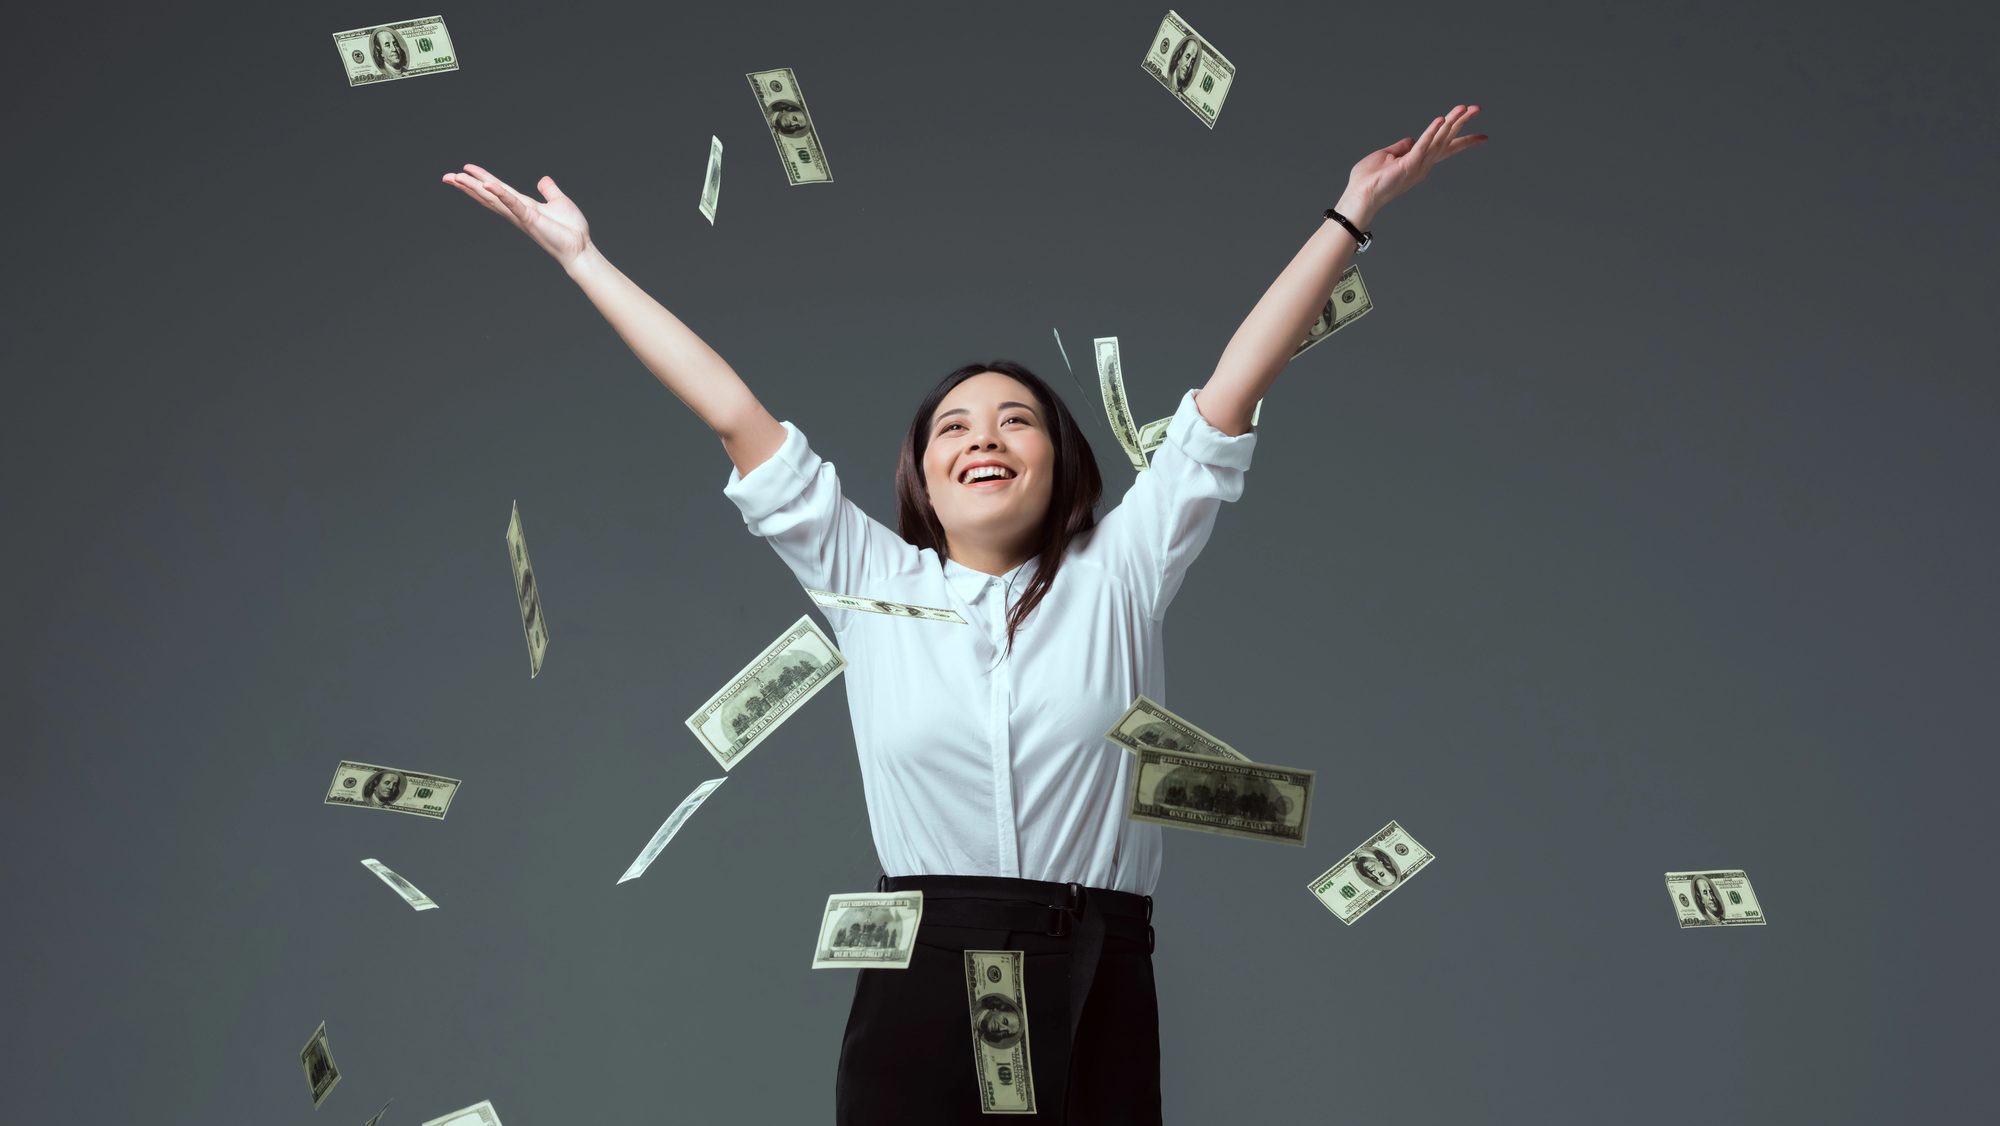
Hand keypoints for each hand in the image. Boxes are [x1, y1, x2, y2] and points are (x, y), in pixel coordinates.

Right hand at [442, 164, 590, 266]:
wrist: (580, 247)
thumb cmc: (570, 229)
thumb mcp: (558, 202)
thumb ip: (549, 190)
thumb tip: (543, 179)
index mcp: (522, 206)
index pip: (496, 189)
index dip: (480, 179)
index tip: (464, 170)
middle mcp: (517, 211)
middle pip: (487, 195)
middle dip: (467, 185)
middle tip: (447, 176)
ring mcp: (521, 215)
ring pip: (493, 198)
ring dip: (474, 187)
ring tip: (457, 177)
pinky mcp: (530, 219)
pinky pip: (513, 203)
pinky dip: (501, 194)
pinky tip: (488, 184)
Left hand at [1342, 104, 1487, 219]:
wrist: (1359, 196)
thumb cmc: (1368, 180)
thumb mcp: (1386, 156)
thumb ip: (1401, 148)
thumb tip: (1410, 140)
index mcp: (1419, 161)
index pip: (1445, 147)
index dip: (1462, 139)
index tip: (1482, 136)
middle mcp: (1422, 164)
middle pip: (1446, 140)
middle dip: (1462, 123)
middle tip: (1477, 108)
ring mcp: (1416, 165)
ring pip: (1438, 140)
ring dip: (1451, 122)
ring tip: (1464, 109)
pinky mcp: (1407, 165)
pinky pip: (1421, 146)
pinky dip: (1431, 133)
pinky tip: (1441, 120)